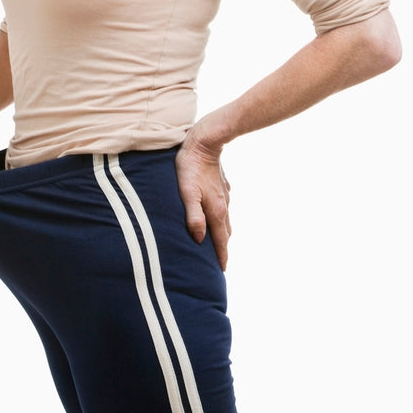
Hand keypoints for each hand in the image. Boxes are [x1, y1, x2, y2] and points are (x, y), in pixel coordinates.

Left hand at [175, 122, 231, 270]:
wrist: (204, 142)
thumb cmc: (190, 167)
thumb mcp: (187, 192)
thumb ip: (193, 216)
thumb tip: (199, 239)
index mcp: (216, 210)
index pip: (220, 240)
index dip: (221, 256)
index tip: (222, 271)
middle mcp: (223, 205)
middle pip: (225, 233)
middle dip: (223, 248)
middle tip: (219, 262)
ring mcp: (224, 195)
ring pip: (225, 220)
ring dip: (222, 234)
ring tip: (217, 243)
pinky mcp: (222, 186)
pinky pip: (223, 208)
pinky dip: (221, 218)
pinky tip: (215, 217)